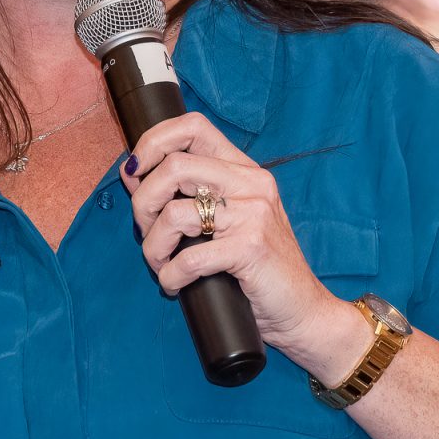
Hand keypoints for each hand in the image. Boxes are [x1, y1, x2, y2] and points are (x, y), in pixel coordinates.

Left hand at [121, 113, 369, 382]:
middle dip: (143, 203)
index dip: (153, 142)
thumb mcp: (229, 220)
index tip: (135, 172)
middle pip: (174, 166)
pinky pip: (188, 258)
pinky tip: (176, 284)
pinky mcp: (251, 248)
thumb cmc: (259, 270)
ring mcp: (254, 214)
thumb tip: (134, 173)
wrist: (303, 311)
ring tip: (162, 265)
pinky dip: (171, 276)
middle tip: (146, 233)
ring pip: (174, 212)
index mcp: (244, 170)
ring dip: (153, 246)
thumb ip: (192, 194)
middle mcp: (252, 184)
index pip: (192, 126)